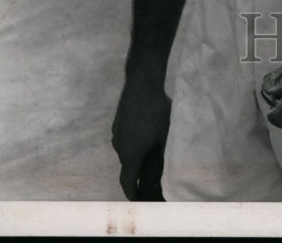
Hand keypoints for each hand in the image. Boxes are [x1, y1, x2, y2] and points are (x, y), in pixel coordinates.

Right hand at [111, 64, 170, 199]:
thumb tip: (163, 169)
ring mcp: (116, 133)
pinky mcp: (117, 122)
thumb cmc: (156, 110)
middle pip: (127, 166)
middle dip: (137, 171)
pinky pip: (124, 138)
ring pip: (125, 150)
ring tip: (151, 146)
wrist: (142, 83)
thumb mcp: (164, 134)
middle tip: (151, 171)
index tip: (137, 199)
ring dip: (135, 153)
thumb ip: (161, 154)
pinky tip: (145, 131)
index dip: (131, 193)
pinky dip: (132, 141)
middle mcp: (119, 146)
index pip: (127, 181)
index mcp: (131, 153)